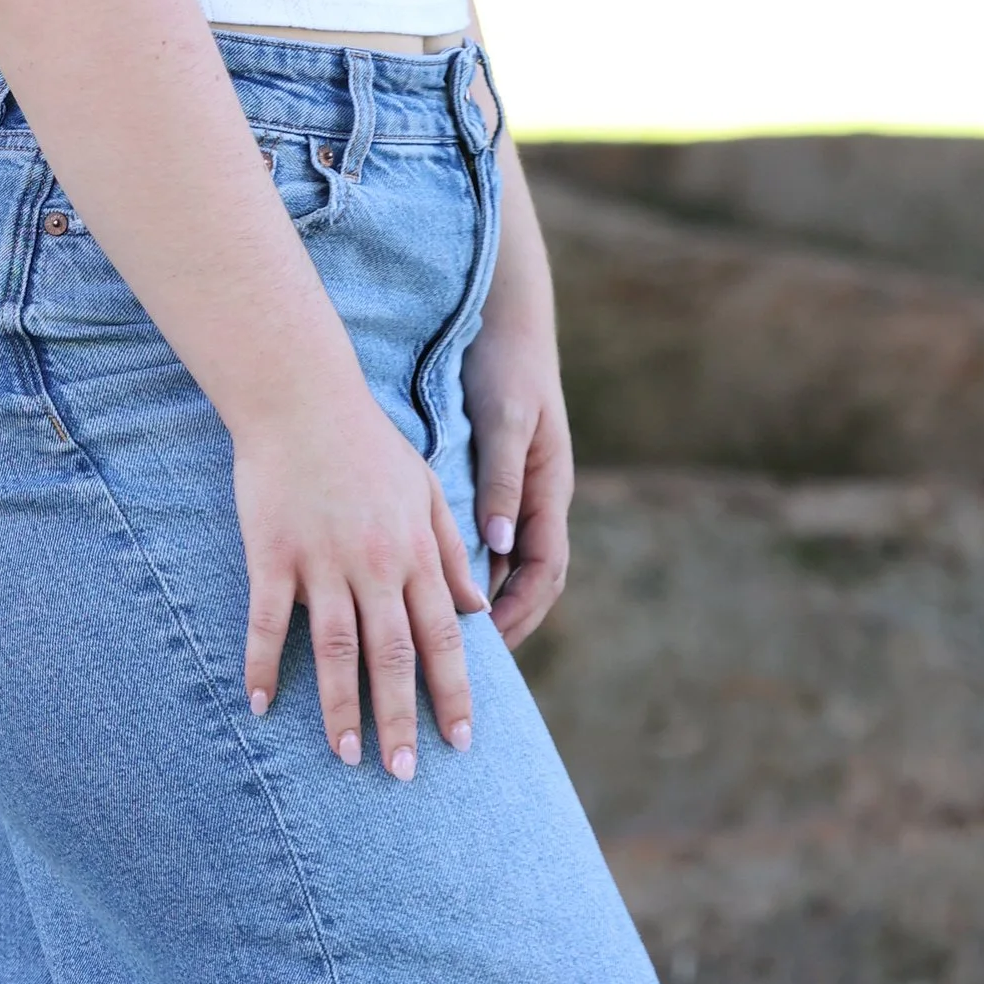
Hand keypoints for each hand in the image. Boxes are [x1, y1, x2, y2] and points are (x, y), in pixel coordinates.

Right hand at [233, 371, 487, 777]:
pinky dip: (262, 665)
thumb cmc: (366, 441)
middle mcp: (374, 564)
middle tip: (404, 773)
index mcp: (415, 552)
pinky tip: (261, 705)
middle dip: (401, 719)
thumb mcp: (425, 489)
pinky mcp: (271, 554)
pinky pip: (266, 621)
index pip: (443, 637)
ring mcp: (320, 561)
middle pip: (393, 656)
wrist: (301, 394)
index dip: (454, 692)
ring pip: (335, 649)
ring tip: (347, 756)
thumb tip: (476, 609)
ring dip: (342, 707)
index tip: (462, 742)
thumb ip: (451, 551)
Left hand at [464, 313, 572, 649]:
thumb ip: (504, 480)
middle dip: (506, 621)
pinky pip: (489, 537)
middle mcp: (538, 498)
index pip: (545, 571)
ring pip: (509, 563)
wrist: (506, 320)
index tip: (488, 646)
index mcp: (550, 490)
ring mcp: (519, 490)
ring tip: (449, 638)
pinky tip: (433, 582)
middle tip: (467, 663)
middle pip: (531, 580)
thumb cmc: (507, 366)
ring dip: (487, 600)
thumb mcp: (506, 421)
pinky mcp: (495, 479)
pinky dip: (468, 566)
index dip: (521, 612)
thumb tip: (502, 546)